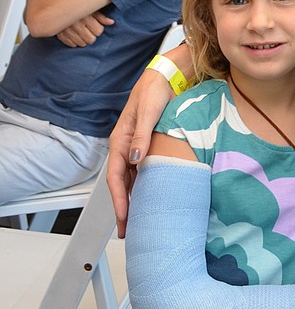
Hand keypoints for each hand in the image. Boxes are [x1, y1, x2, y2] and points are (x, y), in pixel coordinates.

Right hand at [55, 11, 112, 46]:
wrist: (56, 6)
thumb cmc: (77, 7)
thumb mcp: (90, 8)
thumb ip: (101, 17)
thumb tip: (112, 22)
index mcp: (86, 17)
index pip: (98, 31)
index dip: (98, 29)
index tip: (95, 25)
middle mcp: (76, 25)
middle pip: (91, 40)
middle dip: (92, 36)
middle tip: (89, 30)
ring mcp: (68, 31)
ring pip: (82, 44)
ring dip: (83, 40)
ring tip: (82, 32)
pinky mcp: (60, 35)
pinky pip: (71, 45)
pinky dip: (74, 41)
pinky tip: (74, 34)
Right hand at [107, 68, 173, 236]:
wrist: (164, 78)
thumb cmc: (153, 92)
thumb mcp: (148, 112)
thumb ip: (142, 136)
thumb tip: (135, 159)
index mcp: (121, 140)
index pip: (116, 177)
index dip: (119, 199)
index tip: (124, 217)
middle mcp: (125, 147)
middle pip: (121, 184)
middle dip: (123, 208)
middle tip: (127, 231)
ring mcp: (135, 147)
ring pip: (130, 180)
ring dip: (132, 200)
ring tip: (137, 221)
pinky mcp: (146, 146)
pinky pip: (141, 172)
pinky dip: (142, 187)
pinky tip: (149, 198)